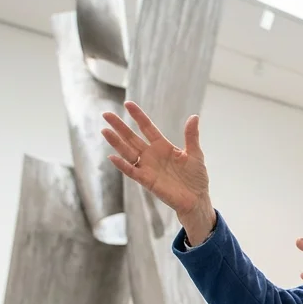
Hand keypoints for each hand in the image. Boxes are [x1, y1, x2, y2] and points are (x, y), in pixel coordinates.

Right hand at [101, 101, 214, 237]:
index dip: (138, 116)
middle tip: (106, 114)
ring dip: (116, 142)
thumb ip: (191, 136)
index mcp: (163, 146)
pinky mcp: (147, 181)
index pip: (147, 128)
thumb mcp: (195, 154)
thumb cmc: (196, 178)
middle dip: (119, 126)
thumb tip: (194, 116)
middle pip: (132, 138)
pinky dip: (122, 165)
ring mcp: (148, 167)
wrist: (197, 199)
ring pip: (128, 152)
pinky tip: (113, 157)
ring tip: (105, 130)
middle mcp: (152, 155)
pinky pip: (132, 171)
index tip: (127, 104)